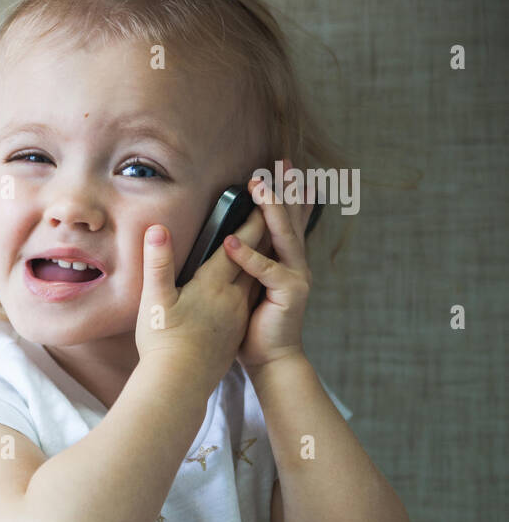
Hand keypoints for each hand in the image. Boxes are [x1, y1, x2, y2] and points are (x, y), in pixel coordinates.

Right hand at [135, 203, 267, 391]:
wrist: (179, 384)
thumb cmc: (163, 341)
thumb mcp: (155, 299)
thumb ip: (158, 263)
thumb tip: (156, 229)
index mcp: (214, 285)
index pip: (238, 244)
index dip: (249, 221)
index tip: (261, 199)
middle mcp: (232, 297)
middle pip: (254, 258)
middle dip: (263, 233)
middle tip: (272, 211)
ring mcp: (235, 316)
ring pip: (255, 279)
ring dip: (261, 258)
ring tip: (265, 243)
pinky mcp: (233, 333)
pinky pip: (248, 300)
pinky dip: (253, 284)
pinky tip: (248, 286)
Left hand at [222, 163, 314, 368]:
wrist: (269, 359)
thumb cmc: (253, 324)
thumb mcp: (245, 285)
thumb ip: (243, 261)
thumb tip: (225, 237)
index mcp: (283, 259)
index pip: (285, 219)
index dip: (285, 192)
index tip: (280, 166)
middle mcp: (294, 263)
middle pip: (290, 219)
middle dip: (285, 189)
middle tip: (279, 162)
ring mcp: (296, 276)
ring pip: (283, 237)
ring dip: (271, 210)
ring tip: (259, 188)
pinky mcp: (289, 293)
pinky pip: (267, 270)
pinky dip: (249, 257)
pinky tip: (232, 242)